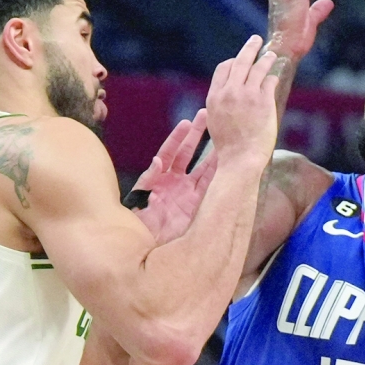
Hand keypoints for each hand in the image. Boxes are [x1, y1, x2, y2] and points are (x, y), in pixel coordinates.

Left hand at [130, 110, 218, 244]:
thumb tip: (158, 160)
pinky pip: (210, 186)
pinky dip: (218, 174)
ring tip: (222, 133)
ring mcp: (189, 193)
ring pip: (203, 167)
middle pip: (188, 154)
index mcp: (159, 178)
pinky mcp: (199, 205)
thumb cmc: (138, 224)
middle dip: (197, 135)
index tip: (186, 123)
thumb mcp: (138, 200)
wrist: (149, 249)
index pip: (170, 153)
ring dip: (212, 152)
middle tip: (206, 115)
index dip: (177, 138)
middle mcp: (175, 182)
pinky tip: (226, 160)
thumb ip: (148, 180)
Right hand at [206, 35, 279, 166]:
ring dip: (266, 58)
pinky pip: (269, 81)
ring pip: (258, 67)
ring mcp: (247, 94)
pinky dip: (272, 77)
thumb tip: (229, 93)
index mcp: (214, 96)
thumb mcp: (216, 121)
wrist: (240, 158)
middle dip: (249, 48)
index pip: (223, 68)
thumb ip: (221, 104)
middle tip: (256, 40)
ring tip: (271, 55)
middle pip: (240, 61)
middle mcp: (229, 92)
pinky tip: (274, 76)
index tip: (239, 60)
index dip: (232, 61)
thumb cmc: (229, 145)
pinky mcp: (263, 100)